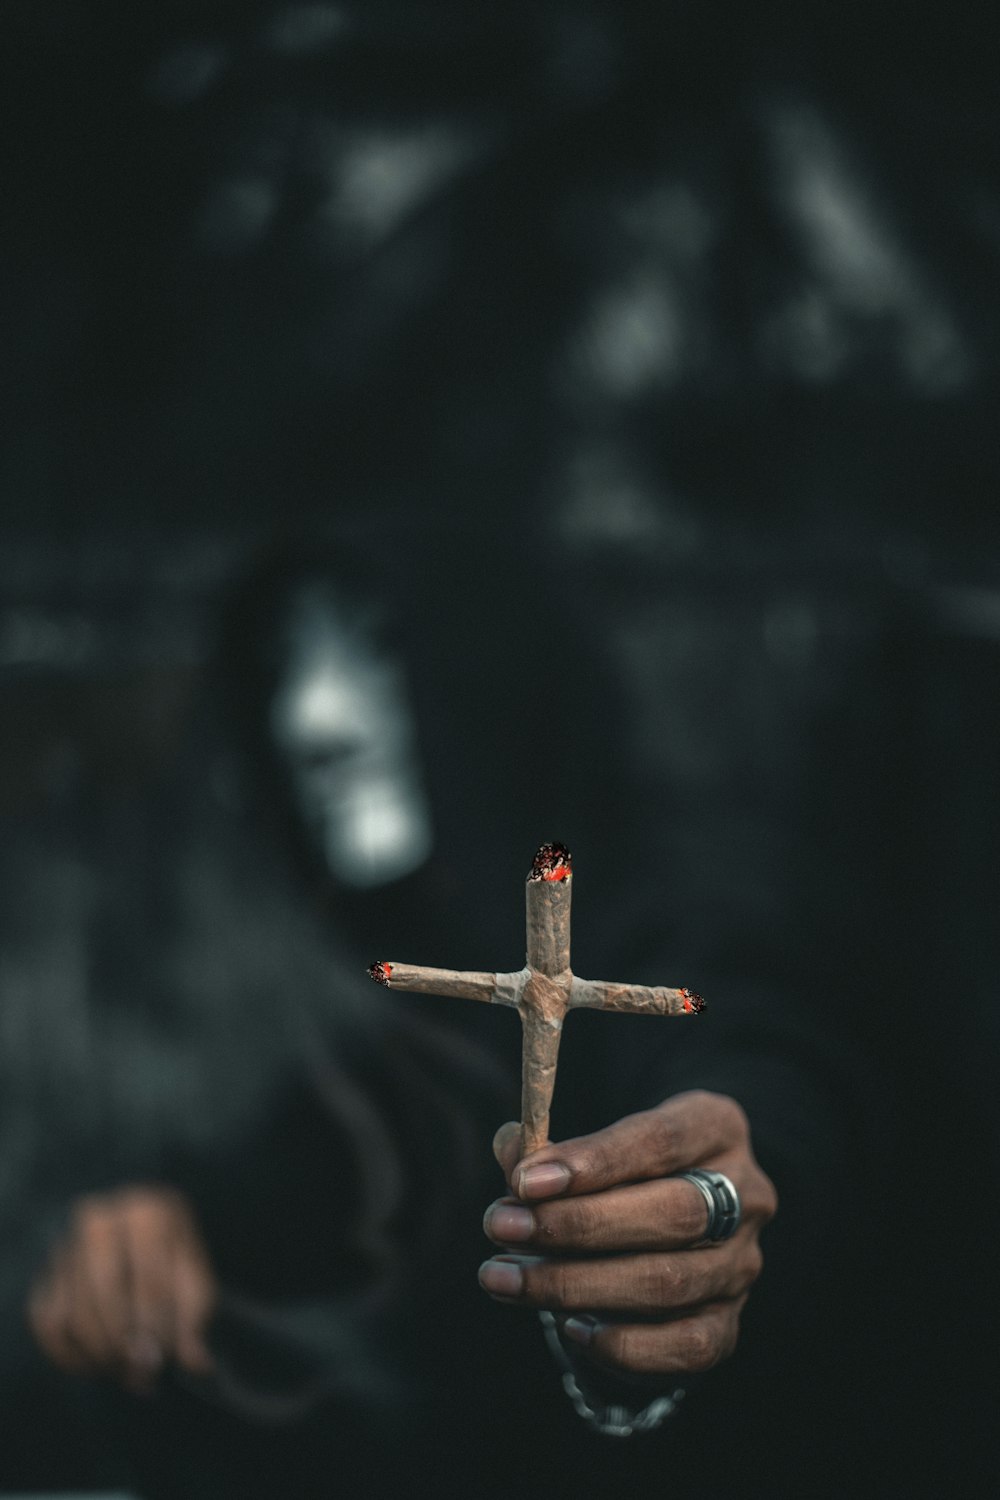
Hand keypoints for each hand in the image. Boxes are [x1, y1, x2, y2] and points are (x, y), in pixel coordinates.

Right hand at [27, 1185, 216, 1392]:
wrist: (142, 1236)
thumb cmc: (173, 1260)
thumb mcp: (194, 1280)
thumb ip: (195, 1318)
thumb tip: (197, 1363)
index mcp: (147, 1213)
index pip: (149, 1279)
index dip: (155, 1326)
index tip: (160, 1362)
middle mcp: (101, 1221)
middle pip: (106, 1294)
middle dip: (124, 1341)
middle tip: (140, 1374)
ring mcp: (68, 1244)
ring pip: (74, 1311)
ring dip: (98, 1352)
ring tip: (125, 1372)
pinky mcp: (47, 1272)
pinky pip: (46, 1321)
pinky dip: (65, 1352)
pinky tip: (94, 1367)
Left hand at [480, 1090, 776, 1378]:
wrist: (665, 1220)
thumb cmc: (619, 1170)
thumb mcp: (594, 1141)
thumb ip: (549, 1148)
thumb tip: (512, 1155)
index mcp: (715, 1128)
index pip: (661, 1141)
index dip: (593, 1161)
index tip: (524, 1181)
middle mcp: (745, 1194)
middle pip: (673, 1213)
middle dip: (577, 1226)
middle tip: (501, 1226)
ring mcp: (742, 1264)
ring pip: (671, 1283)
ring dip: (577, 1285)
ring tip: (506, 1278)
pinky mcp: (729, 1323)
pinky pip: (688, 1346)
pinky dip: (626, 1345)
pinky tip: (571, 1329)